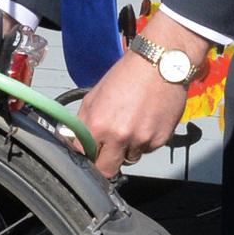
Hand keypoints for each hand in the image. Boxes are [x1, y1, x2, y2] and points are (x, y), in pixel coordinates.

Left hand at [74, 11, 210, 178]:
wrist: (160, 64)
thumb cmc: (126, 75)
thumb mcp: (94, 96)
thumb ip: (82, 122)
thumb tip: (73, 141)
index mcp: (98, 125)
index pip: (84, 157)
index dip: (85, 155)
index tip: (88, 152)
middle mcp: (120, 137)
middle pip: (107, 170)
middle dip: (105, 162)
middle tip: (108, 148)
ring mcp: (142, 140)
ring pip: (129, 159)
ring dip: (127, 149)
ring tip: (131, 125)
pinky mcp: (160, 140)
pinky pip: (147, 150)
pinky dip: (144, 141)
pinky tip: (145, 121)